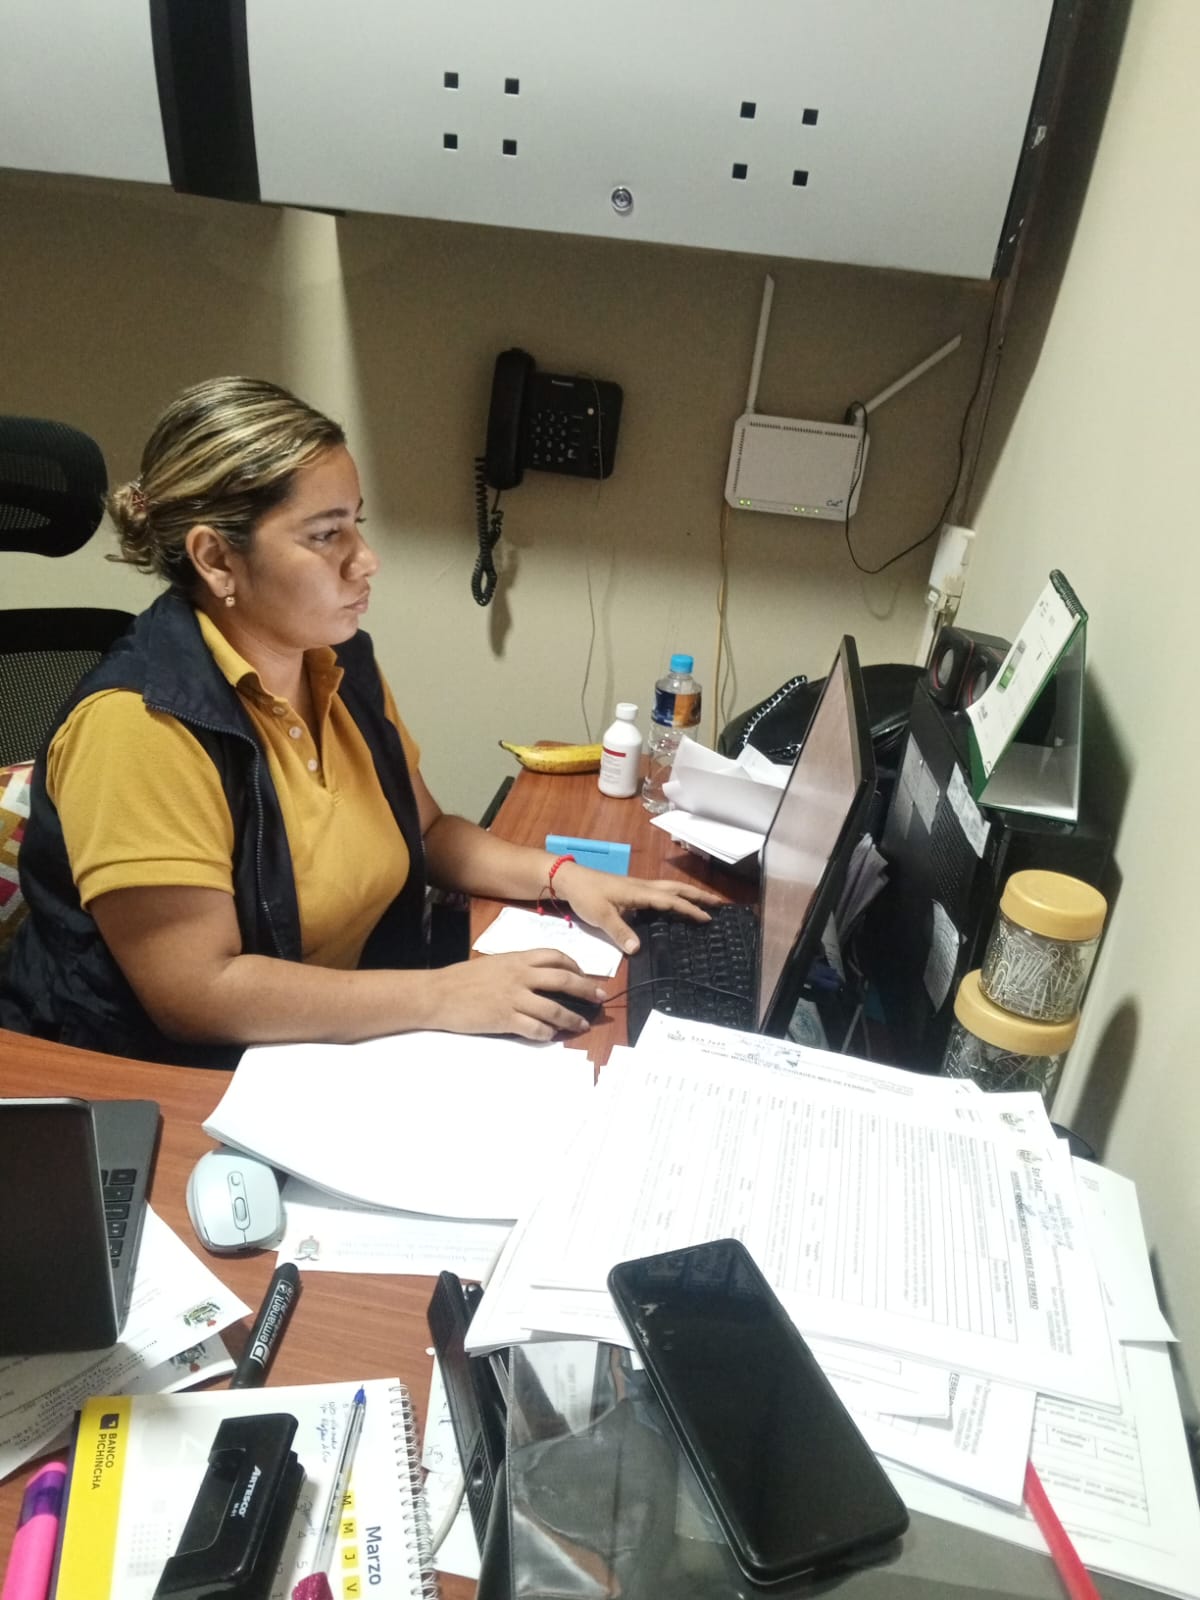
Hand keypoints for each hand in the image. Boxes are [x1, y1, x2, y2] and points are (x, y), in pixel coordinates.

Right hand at [425, 948, 607, 1041]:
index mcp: (517, 959)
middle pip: (563, 979)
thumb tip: (537, 976)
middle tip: (600, 997)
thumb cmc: (462, 979)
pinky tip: (552, 1036)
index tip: (583, 974)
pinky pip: (535, 1028)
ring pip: (554, 1008)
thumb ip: (517, 968)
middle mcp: (520, 976)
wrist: (438, 994)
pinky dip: (547, 1033)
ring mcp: (514, 998)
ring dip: (572, 1018)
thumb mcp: (494, 964)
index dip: (575, 965)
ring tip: (582, 1025)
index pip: (555, 956)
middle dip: (586, 989)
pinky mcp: (505, 1020)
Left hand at [551, 863, 723, 953]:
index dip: (690, 909)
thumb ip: (619, 932)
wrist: (569, 880)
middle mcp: (643, 887)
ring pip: (670, 888)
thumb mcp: (601, 916)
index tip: (708, 918)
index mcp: (640, 892)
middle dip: (698, 895)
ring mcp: (638, 887)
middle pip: (677, 889)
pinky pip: (661, 892)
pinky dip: (675, 896)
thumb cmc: (585, 895)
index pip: (671, 901)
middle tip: (719, 903)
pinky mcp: (632, 890)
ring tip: (704, 902)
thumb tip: (637, 950)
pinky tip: (675, 905)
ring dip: (688, 894)